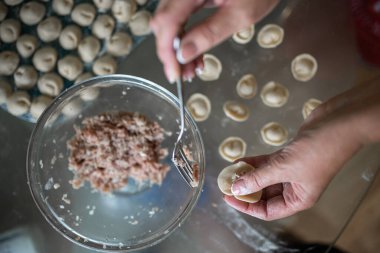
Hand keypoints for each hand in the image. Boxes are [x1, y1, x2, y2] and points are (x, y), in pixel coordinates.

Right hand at [150, 0, 278, 82]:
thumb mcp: (240, 15)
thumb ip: (210, 33)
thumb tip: (183, 54)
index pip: (167, 20)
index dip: (166, 50)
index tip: (174, 74)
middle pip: (163, 21)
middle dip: (171, 52)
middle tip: (183, 74)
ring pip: (169, 22)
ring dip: (176, 48)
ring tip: (191, 68)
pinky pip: (179, 18)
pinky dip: (184, 37)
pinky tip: (193, 54)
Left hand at [224, 80, 379, 219]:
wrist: (339, 123)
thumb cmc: (317, 151)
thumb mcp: (284, 168)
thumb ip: (259, 179)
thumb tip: (237, 188)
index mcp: (298, 199)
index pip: (268, 211)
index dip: (247, 206)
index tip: (229, 198)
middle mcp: (294, 187)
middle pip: (264, 194)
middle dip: (245, 189)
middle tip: (226, 182)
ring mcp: (292, 170)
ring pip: (265, 177)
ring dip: (248, 174)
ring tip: (229, 171)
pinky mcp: (289, 155)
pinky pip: (267, 163)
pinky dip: (255, 162)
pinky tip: (240, 160)